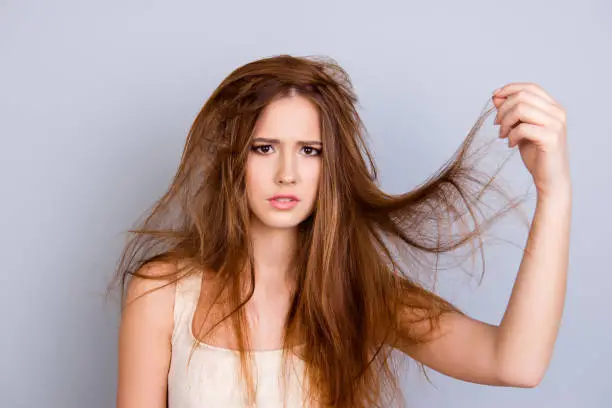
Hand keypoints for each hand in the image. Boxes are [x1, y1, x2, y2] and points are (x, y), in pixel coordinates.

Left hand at [492, 82, 569, 197]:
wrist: (550, 178)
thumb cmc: (536, 153)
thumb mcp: (520, 128)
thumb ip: (511, 112)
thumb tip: (495, 96)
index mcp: (553, 107)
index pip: (530, 87)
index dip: (510, 89)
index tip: (494, 97)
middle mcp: (557, 112)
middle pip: (522, 96)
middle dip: (503, 109)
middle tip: (497, 124)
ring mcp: (556, 124)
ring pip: (521, 109)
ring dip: (505, 122)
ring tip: (502, 135)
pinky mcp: (551, 138)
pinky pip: (522, 128)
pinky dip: (511, 135)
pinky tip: (510, 145)